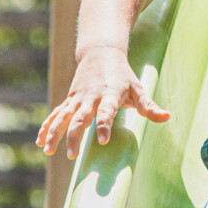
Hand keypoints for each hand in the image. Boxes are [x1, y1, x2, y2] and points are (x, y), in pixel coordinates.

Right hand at [37, 46, 170, 158]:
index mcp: (110, 94)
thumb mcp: (138, 88)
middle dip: (74, 136)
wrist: (101, 52)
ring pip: (62, 116)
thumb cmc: (124, 75)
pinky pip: (56, 114)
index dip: (103, 125)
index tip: (102, 141)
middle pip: (80, 118)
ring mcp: (77, 98)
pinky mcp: (69, 99)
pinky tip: (40, 142)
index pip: (106, 112)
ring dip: (54, 133)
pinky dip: (47, 127)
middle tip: (72, 156)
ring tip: (48, 151)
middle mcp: (91, 97)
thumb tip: (167, 117)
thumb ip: (150, 106)